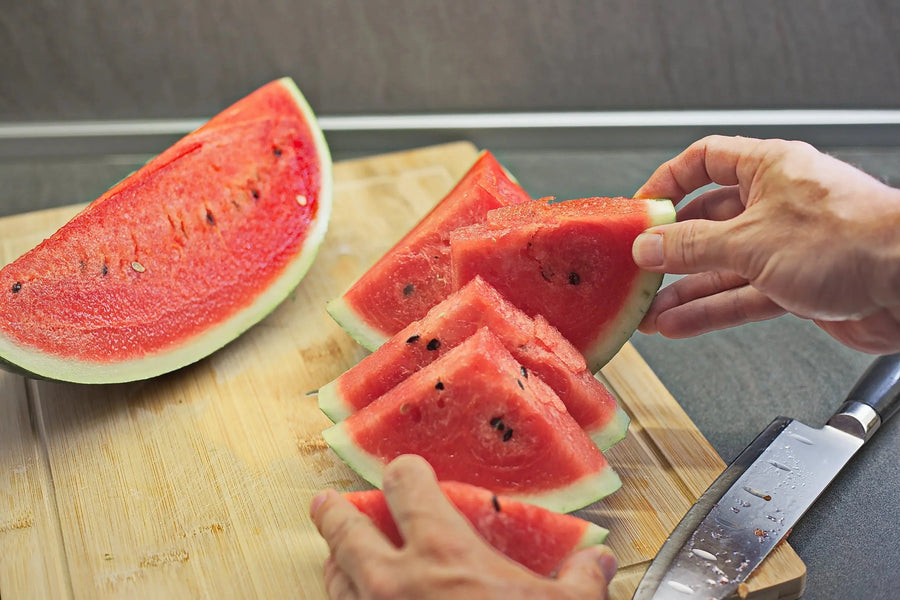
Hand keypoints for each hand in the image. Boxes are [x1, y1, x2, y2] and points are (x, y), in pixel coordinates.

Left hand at [310, 454, 616, 599]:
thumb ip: (581, 579)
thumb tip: (597, 563)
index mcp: (441, 553)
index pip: (406, 485)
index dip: (404, 471)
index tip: (406, 470)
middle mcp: (393, 582)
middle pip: (346, 530)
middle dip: (335, 513)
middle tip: (327, 504)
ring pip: (334, 579)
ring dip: (335, 565)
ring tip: (336, 559)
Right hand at [632, 135, 899, 353]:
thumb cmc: (855, 240)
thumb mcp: (750, 240)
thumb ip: (692, 246)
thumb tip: (650, 245)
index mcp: (769, 169)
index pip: (704, 161)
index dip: (668, 182)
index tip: (640, 208)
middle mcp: (778, 203)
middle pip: (709, 220)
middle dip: (671, 248)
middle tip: (639, 266)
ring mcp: (788, 245)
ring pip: (722, 265)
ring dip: (685, 288)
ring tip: (649, 306)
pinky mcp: (798, 284)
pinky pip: (742, 294)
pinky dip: (711, 309)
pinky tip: (681, 322)